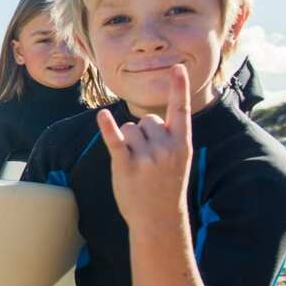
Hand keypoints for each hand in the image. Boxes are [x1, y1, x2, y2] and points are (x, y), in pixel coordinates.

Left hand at [96, 64, 192, 230]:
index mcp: (183, 144)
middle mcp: (166, 147)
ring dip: (127, 141)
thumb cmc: (167, 187)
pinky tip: (102, 117)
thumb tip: (149, 120)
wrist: (159, 219)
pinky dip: (108, 128)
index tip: (177, 66)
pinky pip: (115, 140)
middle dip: (141, 134)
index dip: (178, 87)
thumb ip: (169, 138)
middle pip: (145, 120)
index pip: (181, 109)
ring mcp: (147, 157)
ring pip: (128, 128)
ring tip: (136, 165)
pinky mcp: (126, 165)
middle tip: (147, 160)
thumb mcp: (179, 161)